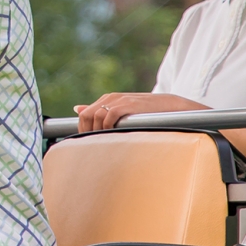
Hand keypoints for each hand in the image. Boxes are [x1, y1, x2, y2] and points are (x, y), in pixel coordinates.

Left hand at [73, 92, 206, 132]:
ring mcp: (119, 100)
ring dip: (95, 131)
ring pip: (95, 116)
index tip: (84, 144)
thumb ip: (101, 111)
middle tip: (90, 146)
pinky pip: (109, 115)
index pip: (84, 114)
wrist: (168, 106)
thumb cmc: (146, 113)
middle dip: (85, 132)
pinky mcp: (128, 104)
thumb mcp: (122, 111)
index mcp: (107, 99)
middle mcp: (110, 98)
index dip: (82, 130)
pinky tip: (110, 135)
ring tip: (100, 143)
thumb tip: (77, 109)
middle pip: (86, 115)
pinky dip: (106, 126)